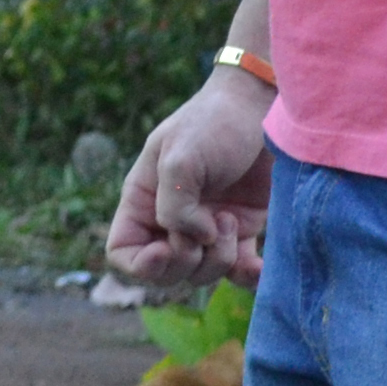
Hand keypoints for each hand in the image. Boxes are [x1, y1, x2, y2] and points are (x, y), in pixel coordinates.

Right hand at [107, 70, 272, 285]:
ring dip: (219, 260)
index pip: (123, 252)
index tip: (166, 249)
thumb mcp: (180, 157)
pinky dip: (247, 275)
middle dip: (186, 261)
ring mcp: (207, 228)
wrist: (263, 110)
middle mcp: (171, 220)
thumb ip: (175, 207)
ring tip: (231, 219)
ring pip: (202, 275)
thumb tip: (196, 240)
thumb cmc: (214, 124)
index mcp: (144, 200)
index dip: (140, 265)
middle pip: (165, 273)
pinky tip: (258, 262)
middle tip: (207, 228)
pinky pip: (239, 273)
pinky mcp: (242, 231)